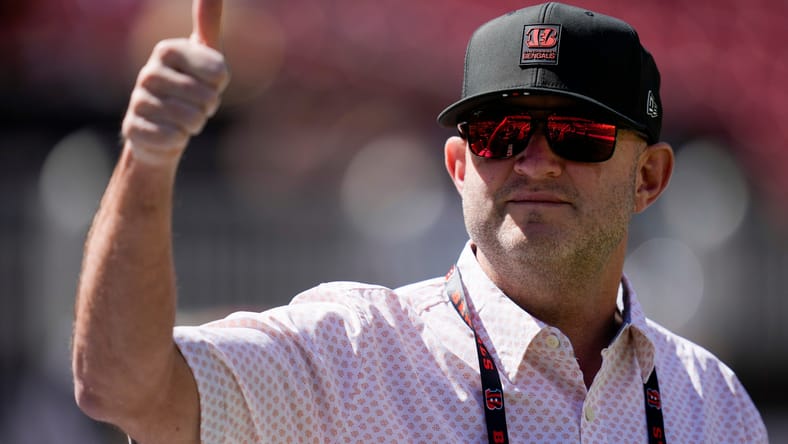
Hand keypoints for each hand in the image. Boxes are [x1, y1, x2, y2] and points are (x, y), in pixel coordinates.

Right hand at [121, 0, 229, 164]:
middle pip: (206, 98)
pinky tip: (169, 133)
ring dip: (194, 125)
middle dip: (208, 107)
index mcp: (166, 50)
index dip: (219, 85)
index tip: (208, 83)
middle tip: (196, 105)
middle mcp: (148, 72)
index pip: (217, 72)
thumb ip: (209, 22)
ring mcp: (138, 101)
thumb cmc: (190, 87)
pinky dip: (178, 140)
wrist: (163, 128)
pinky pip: (172, 138)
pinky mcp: (132, 128)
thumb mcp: (206, 55)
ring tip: (183, 119)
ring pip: (191, 120)